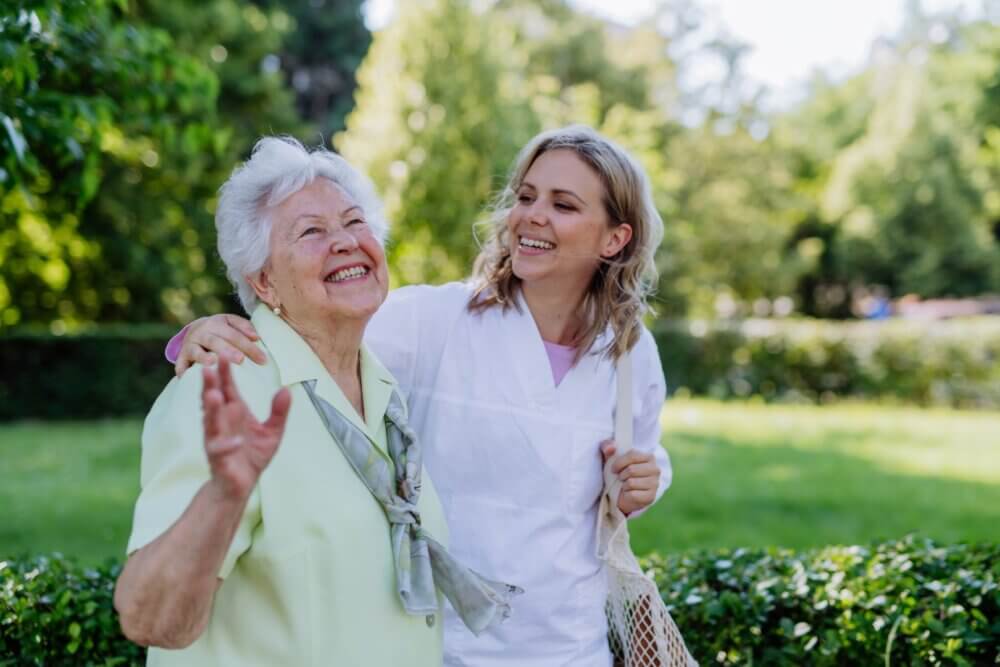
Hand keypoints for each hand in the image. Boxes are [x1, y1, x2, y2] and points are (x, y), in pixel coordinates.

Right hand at [176, 314, 265, 376]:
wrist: (195, 330)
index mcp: (216, 323)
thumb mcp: (231, 323)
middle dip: (228, 351)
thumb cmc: (221, 330)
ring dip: (203, 357)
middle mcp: (201, 333)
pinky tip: (187, 378)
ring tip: (213, 363)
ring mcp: (189, 345)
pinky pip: (180, 364)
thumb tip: (256, 337)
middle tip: (240, 360)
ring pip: (196, 351)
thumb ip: (244, 327)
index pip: (234, 335)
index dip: (248, 347)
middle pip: (216, 342)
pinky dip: (183, 370)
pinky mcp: (181, 357)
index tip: (263, 360)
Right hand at [202, 358, 290, 500]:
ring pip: (211, 422)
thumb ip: (279, 412)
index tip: (223, 355)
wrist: (241, 485)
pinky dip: (226, 445)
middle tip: (207, 367)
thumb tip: (286, 390)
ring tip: (213, 395)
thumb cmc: (252, 455)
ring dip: (211, 409)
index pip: (228, 389)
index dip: (225, 374)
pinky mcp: (219, 459)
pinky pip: (220, 450)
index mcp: (235, 412)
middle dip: (210, 385)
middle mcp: (222, 422)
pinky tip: (236, 441)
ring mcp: (218, 440)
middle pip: (214, 400)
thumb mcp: (272, 432)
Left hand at [601, 439, 659, 515]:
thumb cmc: (619, 473)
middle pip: (632, 469)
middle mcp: (655, 469)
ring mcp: (655, 484)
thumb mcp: (611, 458)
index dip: (619, 462)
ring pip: (631, 482)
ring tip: (625, 485)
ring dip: (624, 485)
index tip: (613, 469)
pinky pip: (633, 495)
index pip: (633, 455)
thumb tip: (610, 447)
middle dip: (621, 475)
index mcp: (649, 457)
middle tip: (621, 478)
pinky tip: (629, 493)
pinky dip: (627, 495)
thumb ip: (607, 447)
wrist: (622, 494)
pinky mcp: (651, 497)